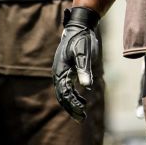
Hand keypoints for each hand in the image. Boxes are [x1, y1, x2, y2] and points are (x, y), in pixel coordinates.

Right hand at [53, 7, 101, 121]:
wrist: (80, 26)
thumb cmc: (82, 39)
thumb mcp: (84, 54)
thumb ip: (84, 70)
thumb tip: (87, 86)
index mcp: (61, 70)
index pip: (65, 92)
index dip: (73, 103)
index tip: (83, 110)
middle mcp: (58, 73)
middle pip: (62, 96)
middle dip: (71, 108)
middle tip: (81, 118)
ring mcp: (61, 72)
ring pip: (64, 93)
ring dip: (72, 104)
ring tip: (82, 114)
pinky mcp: (67, 70)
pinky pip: (67, 87)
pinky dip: (74, 96)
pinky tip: (82, 101)